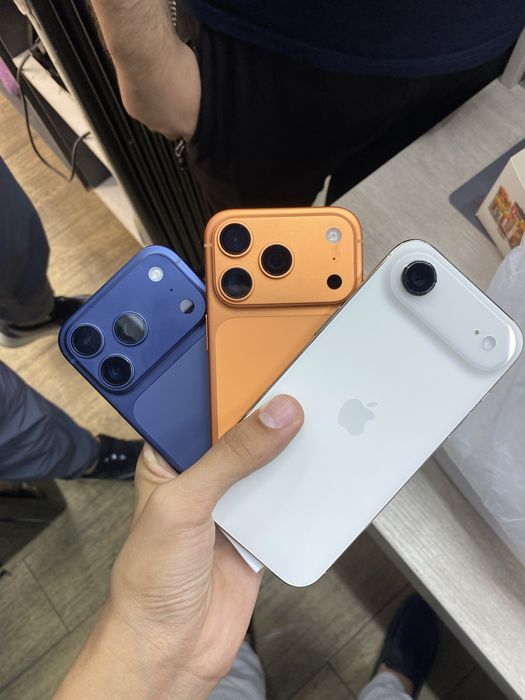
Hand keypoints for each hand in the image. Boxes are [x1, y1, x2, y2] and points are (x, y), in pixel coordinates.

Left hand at [56, 395, 303, 698]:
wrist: (170, 651)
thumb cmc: (148, 580)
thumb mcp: (184, 505)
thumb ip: (230, 458)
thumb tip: (273, 416)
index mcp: (170, 459)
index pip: (204, 407)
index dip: (234, 384)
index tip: (269, 365)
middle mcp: (202, 476)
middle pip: (243, 431)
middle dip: (271, 414)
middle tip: (304, 389)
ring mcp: (232, 503)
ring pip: (269, 463)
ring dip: (291, 450)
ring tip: (320, 422)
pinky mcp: (257, 529)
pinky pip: (287, 499)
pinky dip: (304, 489)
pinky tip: (319, 472)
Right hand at [116, 39, 200, 140]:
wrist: (144, 51)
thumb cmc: (172, 61)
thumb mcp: (200, 80)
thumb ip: (198, 98)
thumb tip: (197, 98)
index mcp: (187, 123)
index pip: (193, 133)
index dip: (191, 120)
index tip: (191, 110)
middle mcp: (167, 128)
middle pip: (173, 130)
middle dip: (175, 117)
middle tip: (176, 98)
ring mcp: (150, 121)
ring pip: (157, 121)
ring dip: (159, 110)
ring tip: (161, 89)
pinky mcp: (134, 112)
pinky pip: (143, 111)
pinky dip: (145, 102)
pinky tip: (148, 86)